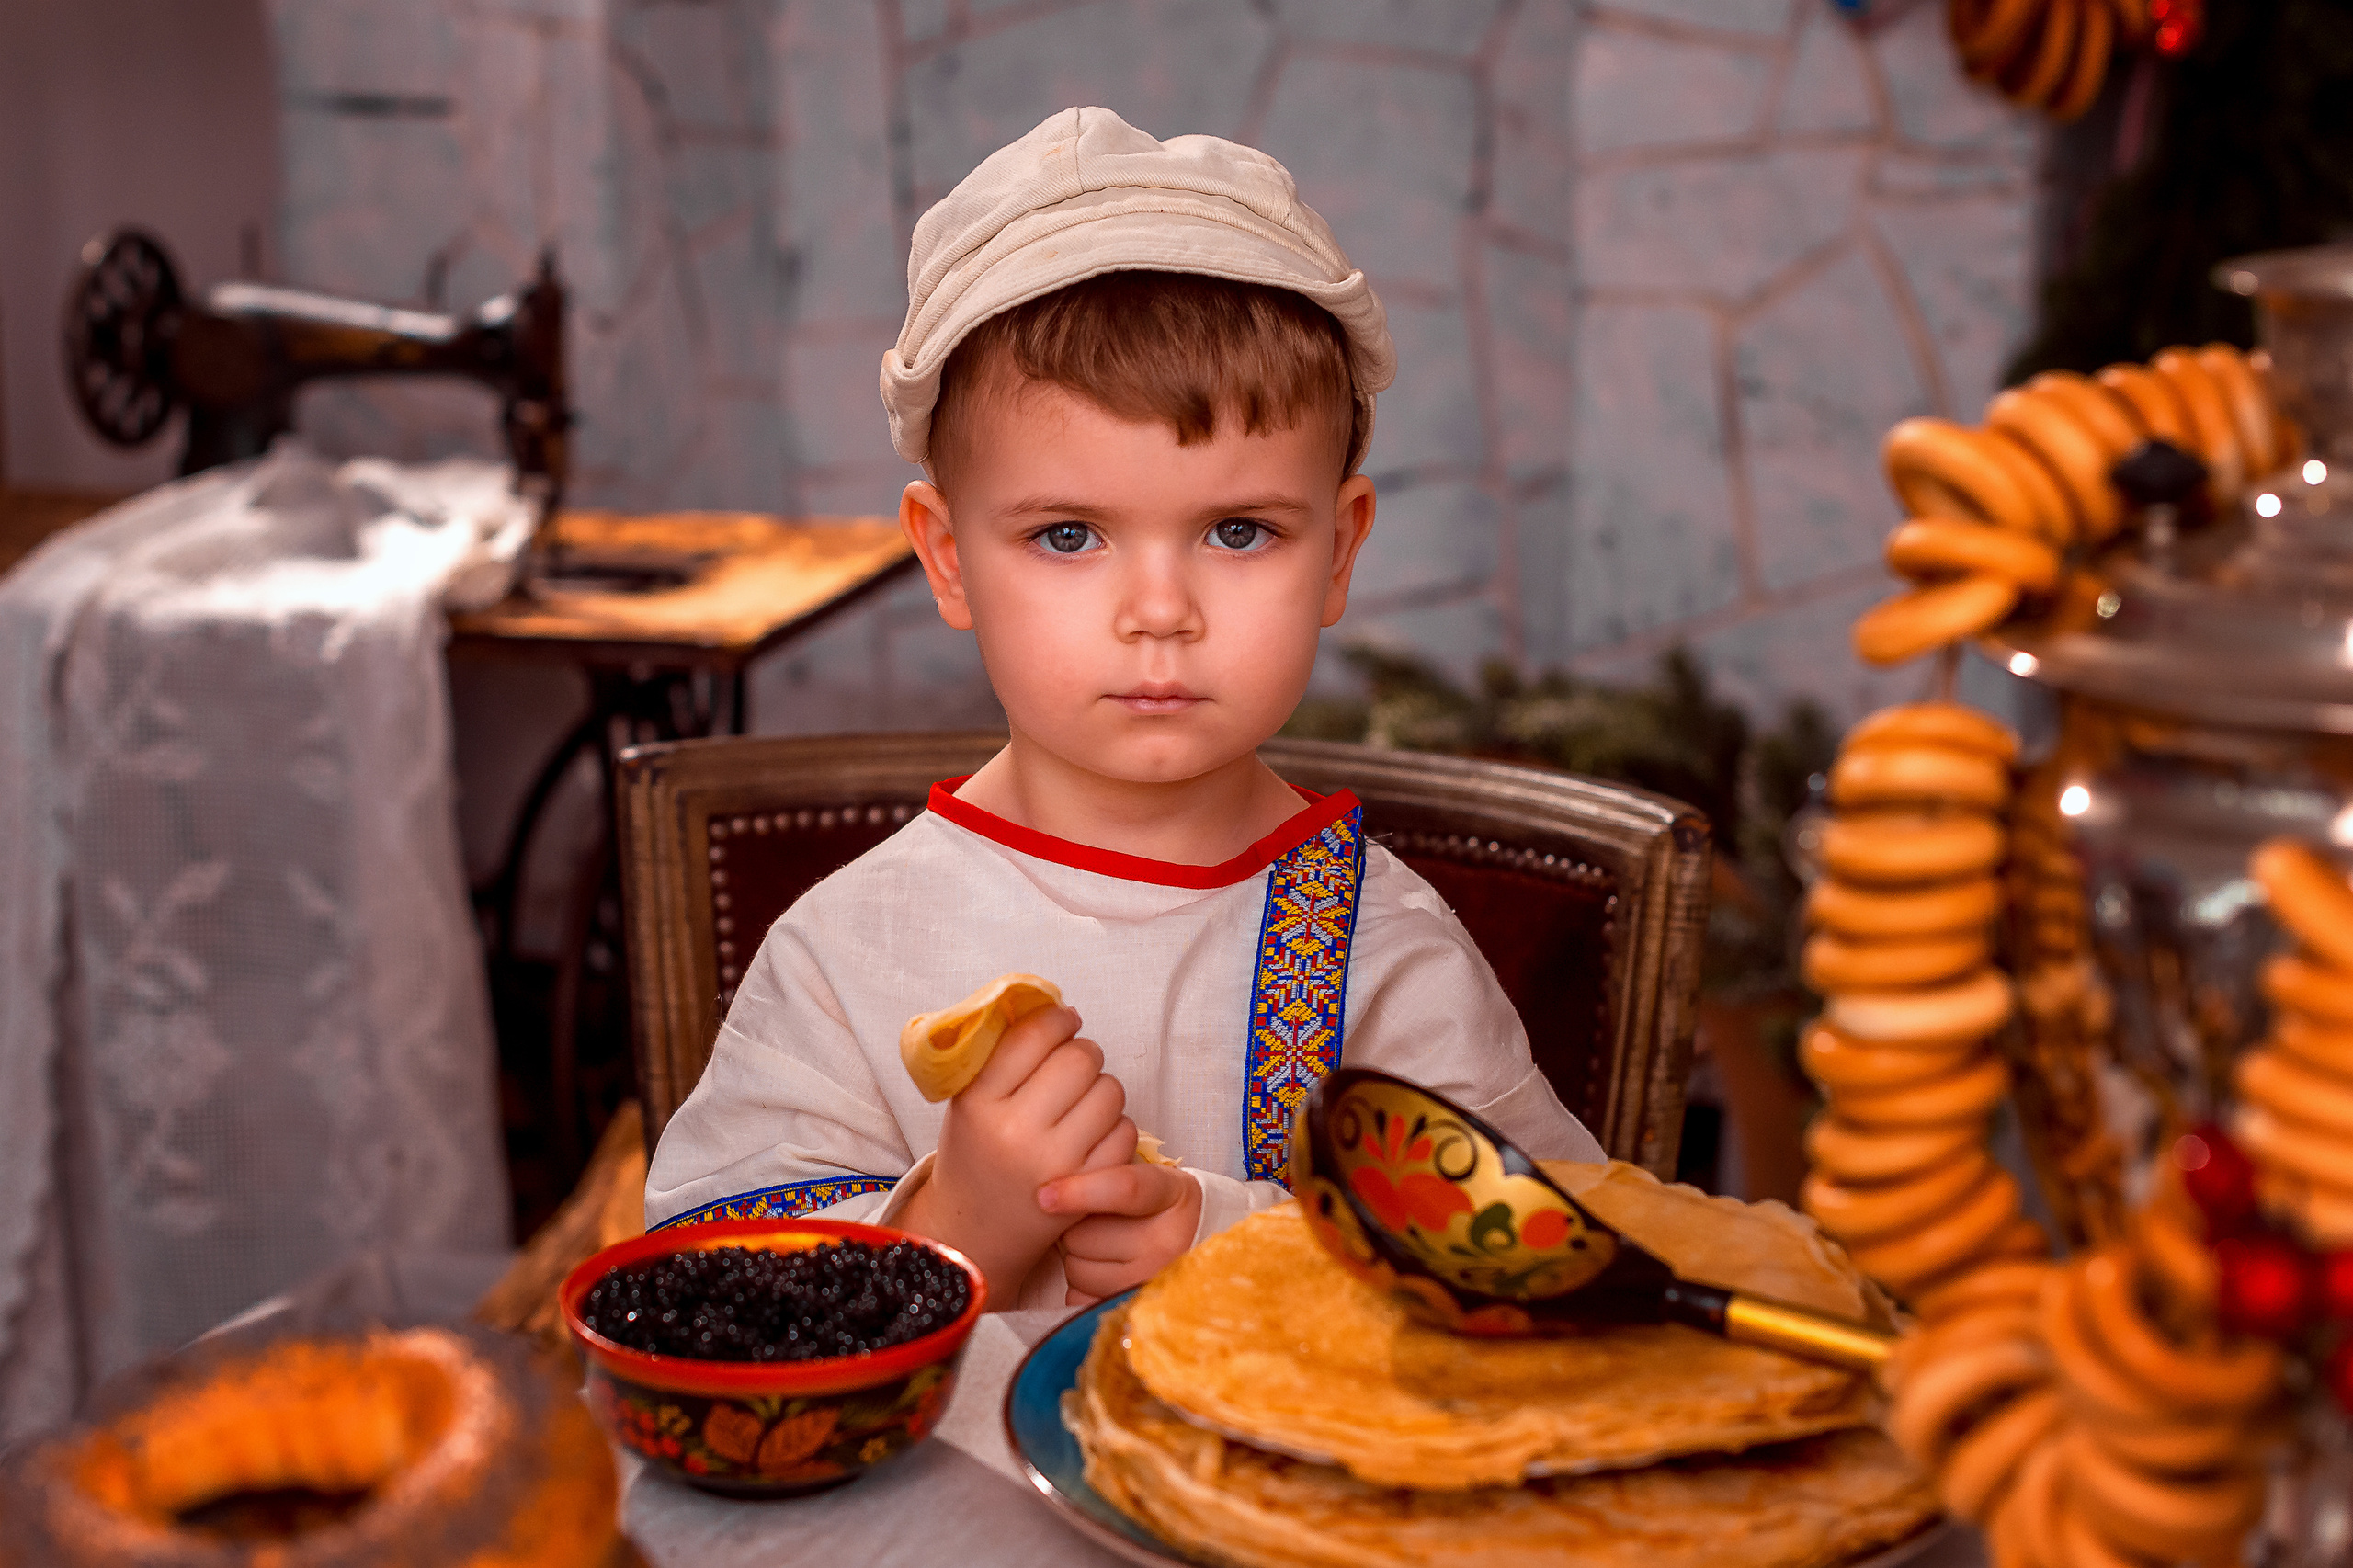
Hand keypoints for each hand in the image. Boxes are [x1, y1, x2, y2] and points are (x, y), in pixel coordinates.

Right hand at [896, 1005, 1133, 1305]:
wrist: (975, 1232)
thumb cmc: (976, 1153)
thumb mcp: (968, 1103)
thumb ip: (998, 1057)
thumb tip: (1046, 1003)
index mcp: (978, 1103)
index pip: (1032, 1036)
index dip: (1057, 1018)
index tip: (1065, 1019)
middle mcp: (1015, 1132)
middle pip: (1080, 1059)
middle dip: (1084, 1052)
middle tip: (1076, 1061)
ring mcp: (1054, 1163)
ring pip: (1109, 1092)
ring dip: (1103, 1088)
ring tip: (1082, 1101)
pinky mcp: (1086, 1188)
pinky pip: (1124, 1132)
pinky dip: (1115, 1126)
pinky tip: (1092, 1133)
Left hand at [1045, 1162, 1203, 1305]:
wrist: (1192, 1243)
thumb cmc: (1153, 1204)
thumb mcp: (1146, 1176)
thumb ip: (1107, 1170)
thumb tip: (1048, 1189)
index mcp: (1174, 1194)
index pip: (1125, 1189)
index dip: (1080, 1191)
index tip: (1044, 1196)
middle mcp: (1170, 1240)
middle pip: (1085, 1236)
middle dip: (1074, 1228)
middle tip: (1091, 1223)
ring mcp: (1155, 1280)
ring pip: (1077, 1270)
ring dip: (1075, 1258)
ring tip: (1100, 1247)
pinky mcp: (1136, 1307)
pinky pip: (1080, 1298)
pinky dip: (1080, 1286)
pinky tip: (1103, 1271)